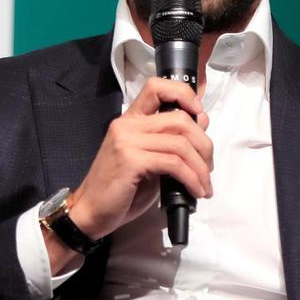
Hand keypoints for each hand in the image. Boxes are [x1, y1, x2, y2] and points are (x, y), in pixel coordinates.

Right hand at [65, 77, 212, 241]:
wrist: (91, 212)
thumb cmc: (120, 189)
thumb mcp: (151, 161)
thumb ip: (171, 141)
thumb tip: (202, 121)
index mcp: (131, 120)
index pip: (157, 87)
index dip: (183, 94)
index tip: (199, 114)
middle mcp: (127, 125)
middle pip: (179, 119)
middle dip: (204, 145)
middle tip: (208, 168)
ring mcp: (127, 141)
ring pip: (180, 143)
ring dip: (200, 167)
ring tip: (204, 185)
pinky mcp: (130, 160)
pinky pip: (172, 163)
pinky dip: (190, 178)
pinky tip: (195, 191)